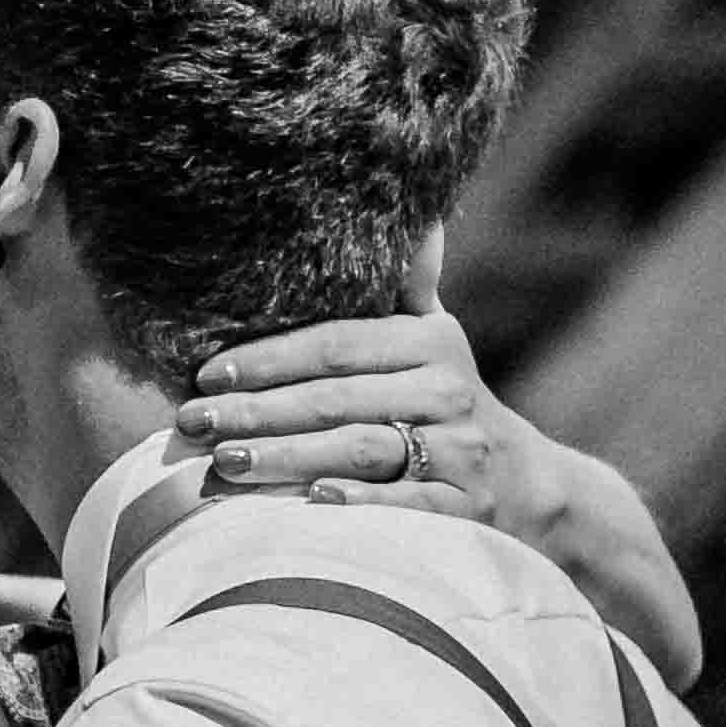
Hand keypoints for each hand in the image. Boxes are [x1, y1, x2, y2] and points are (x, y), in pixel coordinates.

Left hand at [173, 308, 527, 521]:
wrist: (531, 484)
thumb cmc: (450, 405)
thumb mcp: (435, 342)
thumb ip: (407, 288)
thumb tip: (414, 217)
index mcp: (431, 345)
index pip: (335, 345)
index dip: (268, 358)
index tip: (205, 373)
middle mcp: (449, 393)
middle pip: (336, 400)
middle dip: (257, 411)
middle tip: (194, 422)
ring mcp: (460, 452)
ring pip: (361, 450)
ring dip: (288, 457)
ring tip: (225, 464)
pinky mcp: (468, 509)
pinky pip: (408, 504)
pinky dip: (362, 503)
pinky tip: (311, 504)